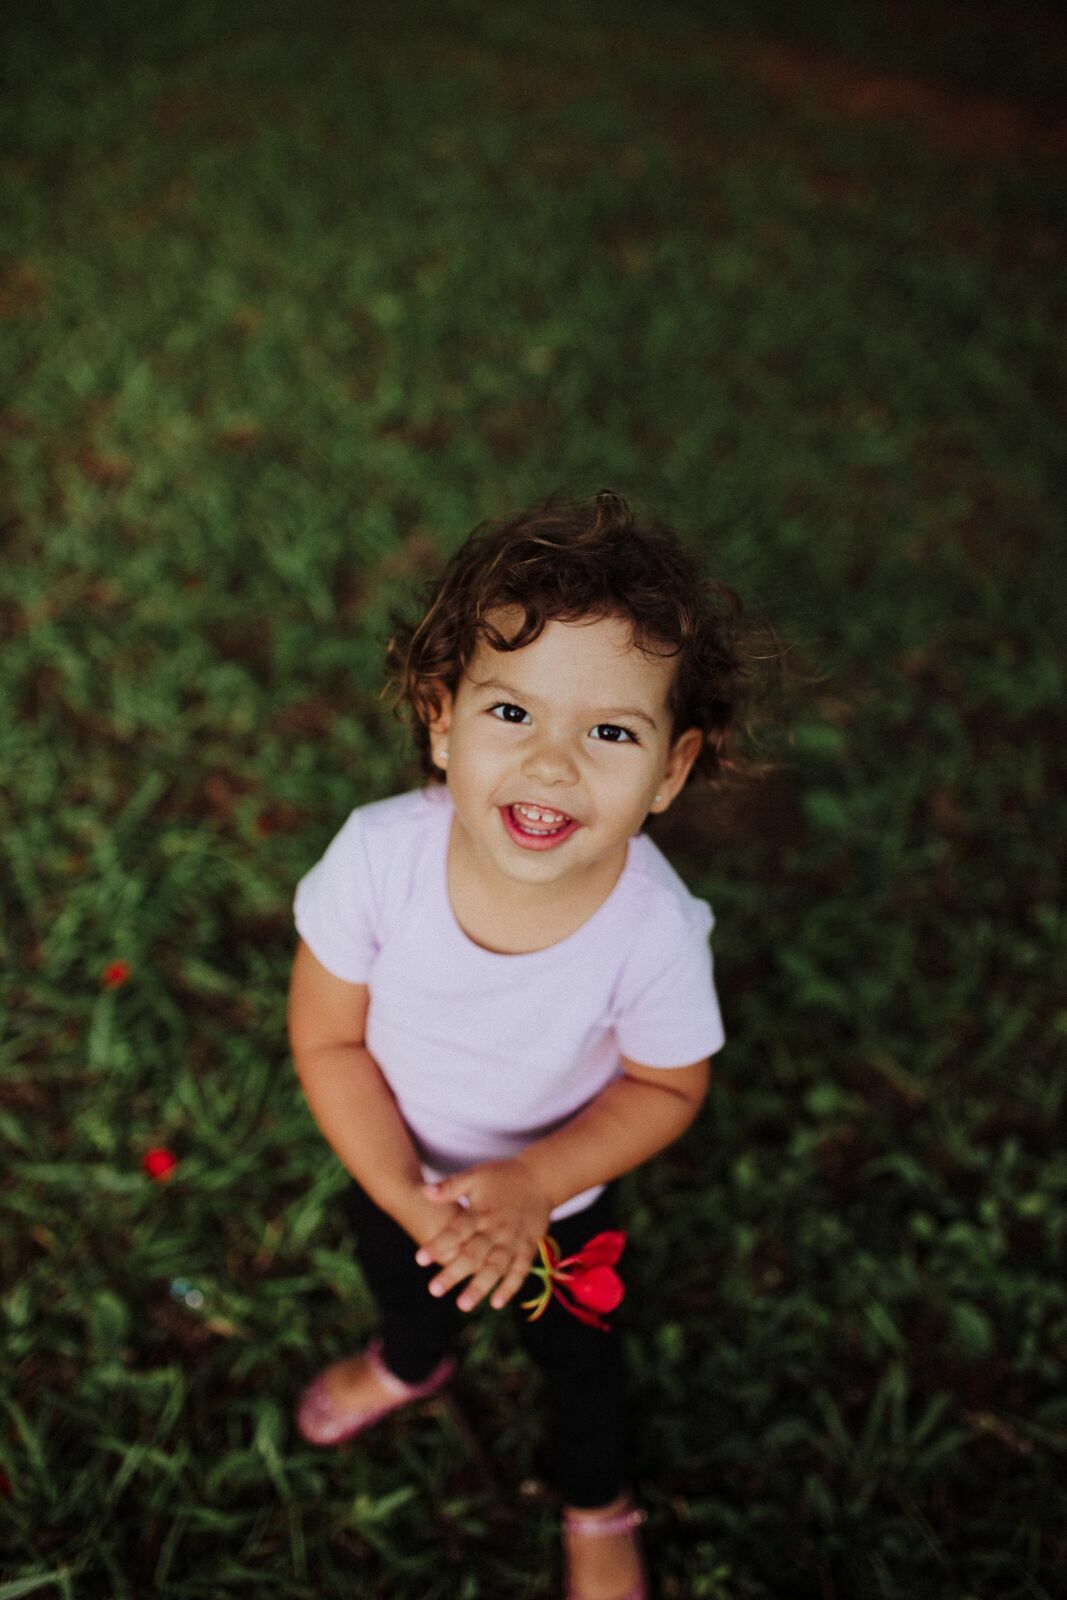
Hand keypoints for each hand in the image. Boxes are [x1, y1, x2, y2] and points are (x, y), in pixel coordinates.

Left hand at [413, 1158, 553, 1313]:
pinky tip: (496, 1303)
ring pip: (496, 1267)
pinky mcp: (528, 1246)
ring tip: (463, 1305)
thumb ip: (451, 1186)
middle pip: (473, 1254)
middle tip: (434, 1290)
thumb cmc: (503, 1175)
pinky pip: (520, 1269)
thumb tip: (425, 1191)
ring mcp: (514, 1240)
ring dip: (480, 1286)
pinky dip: (510, 1286)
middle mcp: (497, 1229)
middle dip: (454, 1273)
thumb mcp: (475, 1175)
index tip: (420, 1259)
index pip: (456, 1230)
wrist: (540, 1176)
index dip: (438, 1244)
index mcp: (481, 1212)